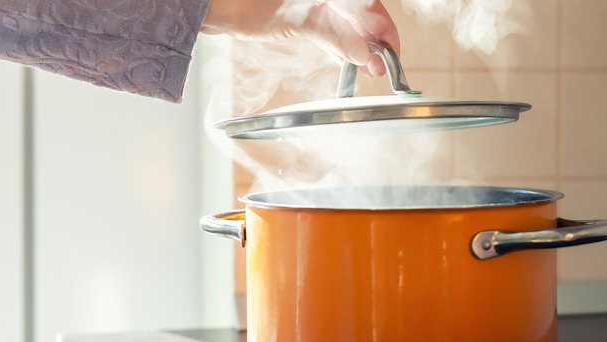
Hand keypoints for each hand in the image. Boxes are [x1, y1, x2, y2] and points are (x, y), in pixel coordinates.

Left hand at [201, 0, 399, 76]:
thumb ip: (335, 35)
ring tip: (369, 69)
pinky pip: (330, 30)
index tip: (391, 53)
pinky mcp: (301, 15)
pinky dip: (340, 46)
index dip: (384, 30)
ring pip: (347, 25)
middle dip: (373, 42)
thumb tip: (363, 54)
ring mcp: (313, 4)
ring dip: (359, 47)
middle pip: (361, 15)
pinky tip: (349, 60)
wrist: (215, 5)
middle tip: (382, 68)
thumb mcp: (300, 18)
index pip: (369, 5)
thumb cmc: (249, 2)